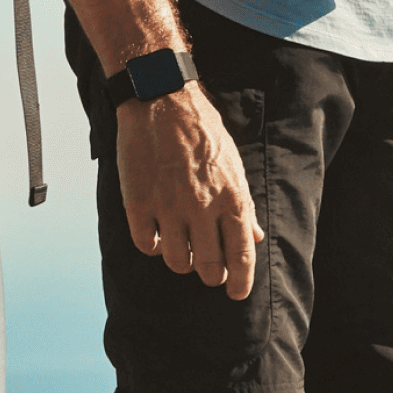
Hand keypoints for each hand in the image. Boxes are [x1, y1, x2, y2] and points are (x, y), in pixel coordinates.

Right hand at [115, 88, 257, 296]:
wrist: (161, 99)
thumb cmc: (203, 130)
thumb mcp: (233, 164)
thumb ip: (243, 204)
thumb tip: (255, 237)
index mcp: (232, 198)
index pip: (242, 256)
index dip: (241, 282)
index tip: (238, 293)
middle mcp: (202, 207)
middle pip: (208, 267)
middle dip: (212, 276)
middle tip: (210, 272)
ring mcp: (168, 206)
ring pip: (176, 261)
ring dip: (181, 261)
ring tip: (182, 249)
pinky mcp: (138, 202)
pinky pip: (145, 245)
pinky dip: (152, 246)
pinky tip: (156, 235)